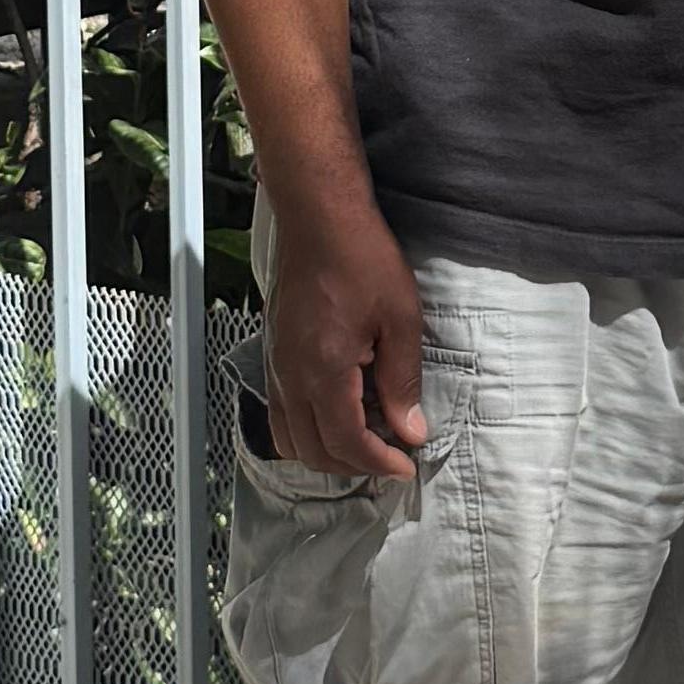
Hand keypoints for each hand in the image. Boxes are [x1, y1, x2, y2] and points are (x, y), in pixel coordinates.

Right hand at [261, 191, 428, 485]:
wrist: (317, 218)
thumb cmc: (362, 259)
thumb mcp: (400, 318)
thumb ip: (402, 381)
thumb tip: (410, 431)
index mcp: (323, 371)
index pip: (346, 443)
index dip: (379, 463)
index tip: (408, 466)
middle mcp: (290, 377)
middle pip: (313, 451)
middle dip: (354, 465)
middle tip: (392, 457)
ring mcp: (275, 367)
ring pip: (289, 438)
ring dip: (327, 450)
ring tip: (367, 440)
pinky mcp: (272, 354)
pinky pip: (281, 413)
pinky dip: (308, 428)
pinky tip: (341, 411)